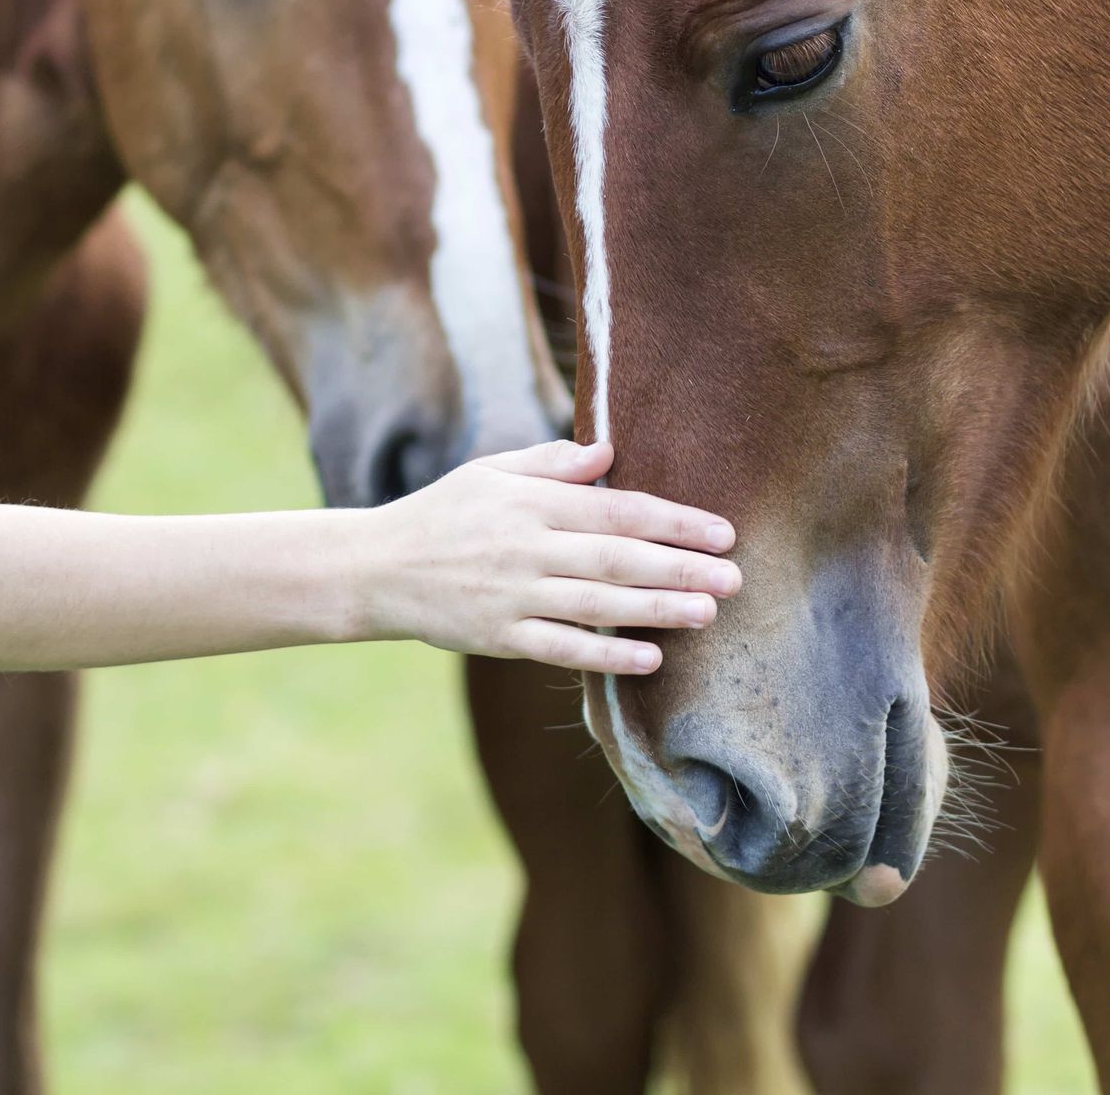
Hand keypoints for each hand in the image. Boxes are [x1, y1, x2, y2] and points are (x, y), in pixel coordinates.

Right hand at [366, 441, 742, 672]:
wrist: (373, 568)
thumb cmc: (441, 514)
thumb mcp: (489, 472)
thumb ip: (551, 464)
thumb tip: (608, 452)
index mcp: (530, 502)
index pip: (617, 510)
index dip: (674, 522)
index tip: (722, 532)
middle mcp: (526, 548)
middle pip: (618, 558)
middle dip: (681, 568)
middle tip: (735, 578)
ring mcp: (512, 595)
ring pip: (598, 604)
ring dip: (658, 609)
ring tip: (708, 613)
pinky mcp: (497, 637)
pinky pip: (561, 647)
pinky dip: (606, 654)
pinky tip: (651, 657)